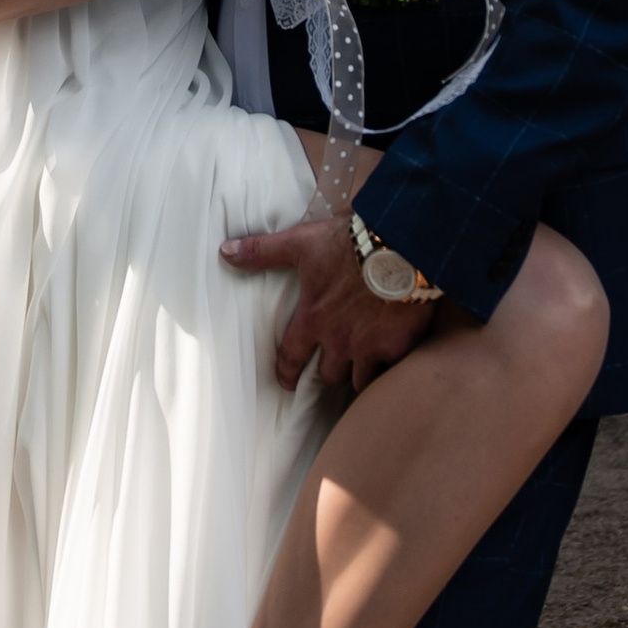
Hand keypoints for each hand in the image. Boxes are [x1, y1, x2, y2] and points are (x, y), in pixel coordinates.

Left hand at [221, 210, 442, 393]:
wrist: (401, 245)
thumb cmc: (349, 244)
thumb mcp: (302, 243)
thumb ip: (264, 252)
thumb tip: (225, 252)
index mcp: (313, 319)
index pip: (291, 358)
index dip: (287, 374)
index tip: (287, 383)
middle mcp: (339, 340)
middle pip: (329, 375)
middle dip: (329, 372)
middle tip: (332, 367)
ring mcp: (370, 346)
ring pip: (359, 380)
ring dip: (358, 374)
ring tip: (361, 368)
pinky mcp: (399, 345)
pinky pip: (391, 370)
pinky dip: (389, 367)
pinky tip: (392, 360)